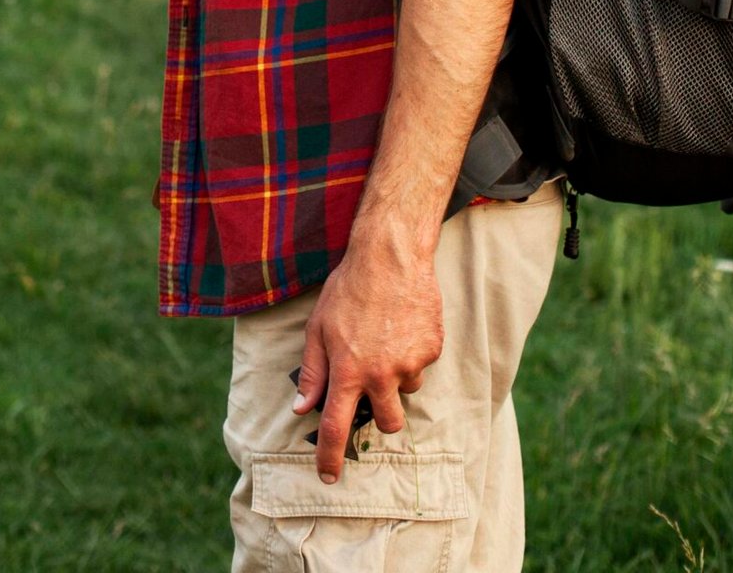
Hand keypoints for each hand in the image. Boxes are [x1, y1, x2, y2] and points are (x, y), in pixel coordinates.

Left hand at [291, 233, 443, 483]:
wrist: (390, 255)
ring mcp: (409, 362)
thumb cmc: (348, 289)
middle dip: (382, 413)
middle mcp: (380, 373)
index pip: (336, 427)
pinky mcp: (432, 349)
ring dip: (397, 375)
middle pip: (387, 422)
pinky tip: (402, 324)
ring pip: (405, 390)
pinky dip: (412, 352)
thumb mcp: (318, 327)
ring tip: (386, 337)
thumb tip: (301, 408)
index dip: (330, 458)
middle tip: (375, 386)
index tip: (329, 477)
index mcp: (347, 370)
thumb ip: (313, 371)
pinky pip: (421, 364)